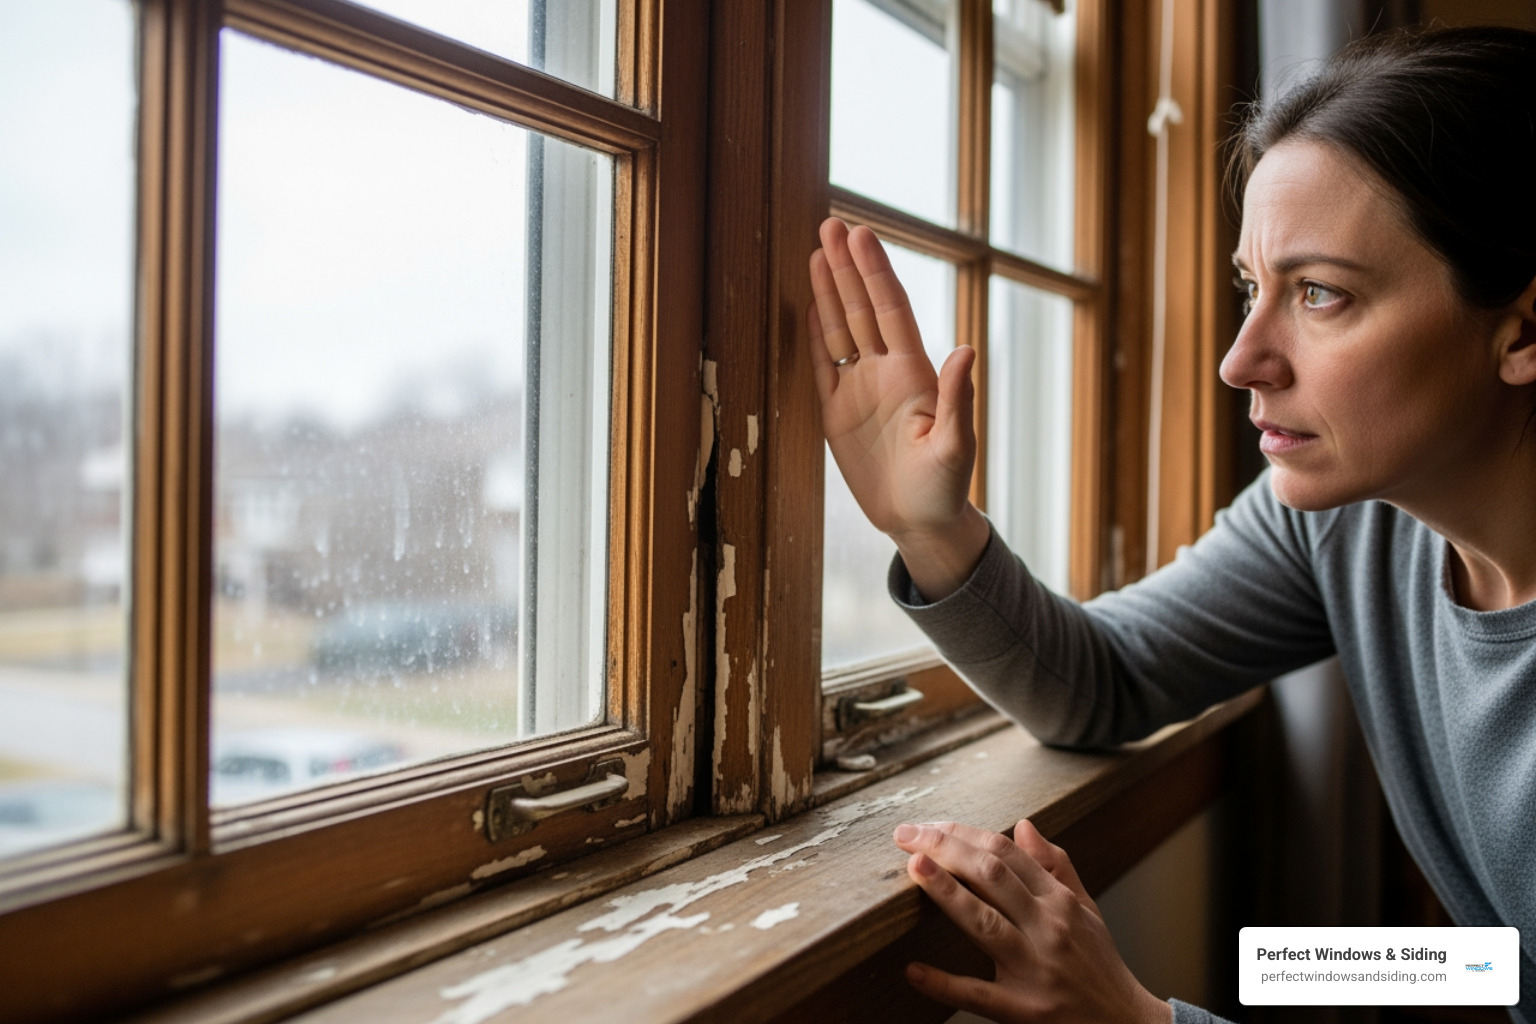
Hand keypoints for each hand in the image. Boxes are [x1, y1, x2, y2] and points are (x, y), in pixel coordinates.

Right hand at [807, 217, 989, 598]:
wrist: (920, 522)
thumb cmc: (944, 488)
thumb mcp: (955, 447)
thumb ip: (958, 400)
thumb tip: (966, 350)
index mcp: (913, 375)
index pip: (889, 310)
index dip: (874, 272)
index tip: (860, 234)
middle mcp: (885, 373)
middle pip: (861, 309)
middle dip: (846, 267)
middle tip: (830, 223)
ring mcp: (860, 391)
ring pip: (839, 330)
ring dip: (828, 292)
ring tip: (816, 251)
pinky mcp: (837, 414)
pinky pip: (822, 367)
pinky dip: (814, 336)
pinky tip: (808, 307)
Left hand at [892, 819, 1171, 1023]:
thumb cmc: (1100, 965)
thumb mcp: (1086, 909)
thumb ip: (1055, 865)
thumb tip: (1024, 824)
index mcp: (1059, 901)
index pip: (1007, 852)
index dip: (964, 833)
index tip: (929, 825)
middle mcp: (1048, 928)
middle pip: (993, 875)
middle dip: (947, 849)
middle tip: (908, 835)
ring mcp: (1035, 969)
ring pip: (986, 923)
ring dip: (948, 893)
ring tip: (915, 868)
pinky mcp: (1024, 1010)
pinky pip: (978, 995)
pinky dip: (944, 984)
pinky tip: (913, 971)